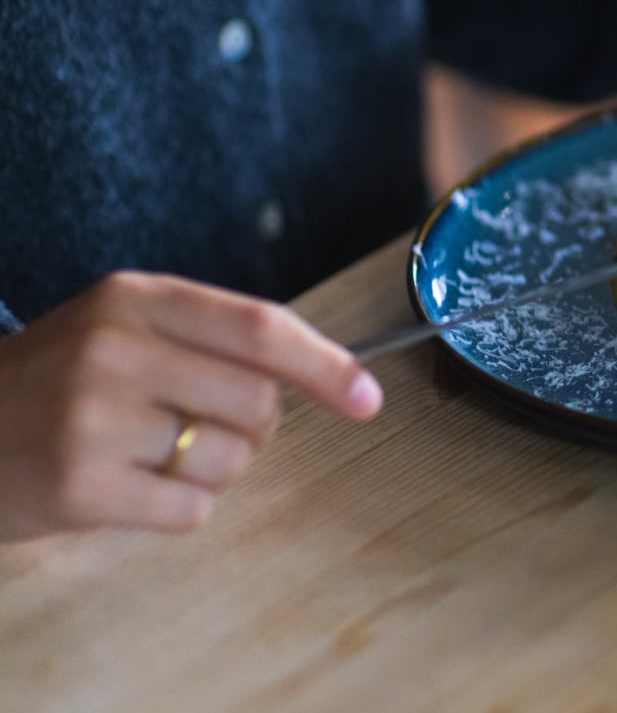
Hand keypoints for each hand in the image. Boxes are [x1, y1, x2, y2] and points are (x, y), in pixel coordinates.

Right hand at [0, 272, 382, 540]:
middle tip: (197, 424)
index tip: (368, 397)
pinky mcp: (79, 485)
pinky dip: (178, 507)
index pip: (262, 327)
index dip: (327, 365)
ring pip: (229, 458)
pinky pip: (190, 508)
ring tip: (150, 453)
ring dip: (212, 468)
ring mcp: (93, 417)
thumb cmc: (60, 379)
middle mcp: (116, 347)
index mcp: (138, 297)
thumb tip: (330, 375)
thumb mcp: (125, 326)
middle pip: (257, 400)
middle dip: (253, 425)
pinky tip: (128, 487)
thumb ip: (214, 337)